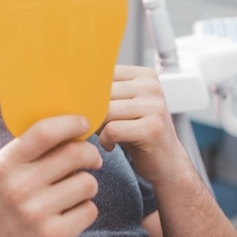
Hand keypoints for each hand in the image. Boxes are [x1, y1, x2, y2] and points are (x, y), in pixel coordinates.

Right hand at [0, 115, 102, 236]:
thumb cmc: (2, 204)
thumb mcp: (3, 170)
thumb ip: (30, 149)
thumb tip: (69, 125)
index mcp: (7, 164)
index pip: (45, 132)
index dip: (70, 123)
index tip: (83, 123)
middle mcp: (20, 186)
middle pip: (74, 154)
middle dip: (90, 154)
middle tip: (92, 159)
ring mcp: (38, 213)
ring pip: (87, 183)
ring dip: (87, 185)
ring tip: (73, 191)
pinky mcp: (56, 235)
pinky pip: (89, 210)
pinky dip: (84, 209)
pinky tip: (69, 213)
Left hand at [97, 65, 189, 184]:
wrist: (167, 163)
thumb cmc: (138, 132)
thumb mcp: (123, 105)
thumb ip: (105, 92)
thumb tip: (68, 87)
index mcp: (143, 75)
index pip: (103, 74)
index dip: (89, 91)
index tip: (88, 106)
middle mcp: (151, 86)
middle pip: (103, 92)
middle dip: (93, 111)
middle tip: (94, 124)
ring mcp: (155, 106)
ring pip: (106, 111)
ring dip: (98, 127)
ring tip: (105, 134)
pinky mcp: (153, 128)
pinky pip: (112, 129)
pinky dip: (106, 140)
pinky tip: (111, 144)